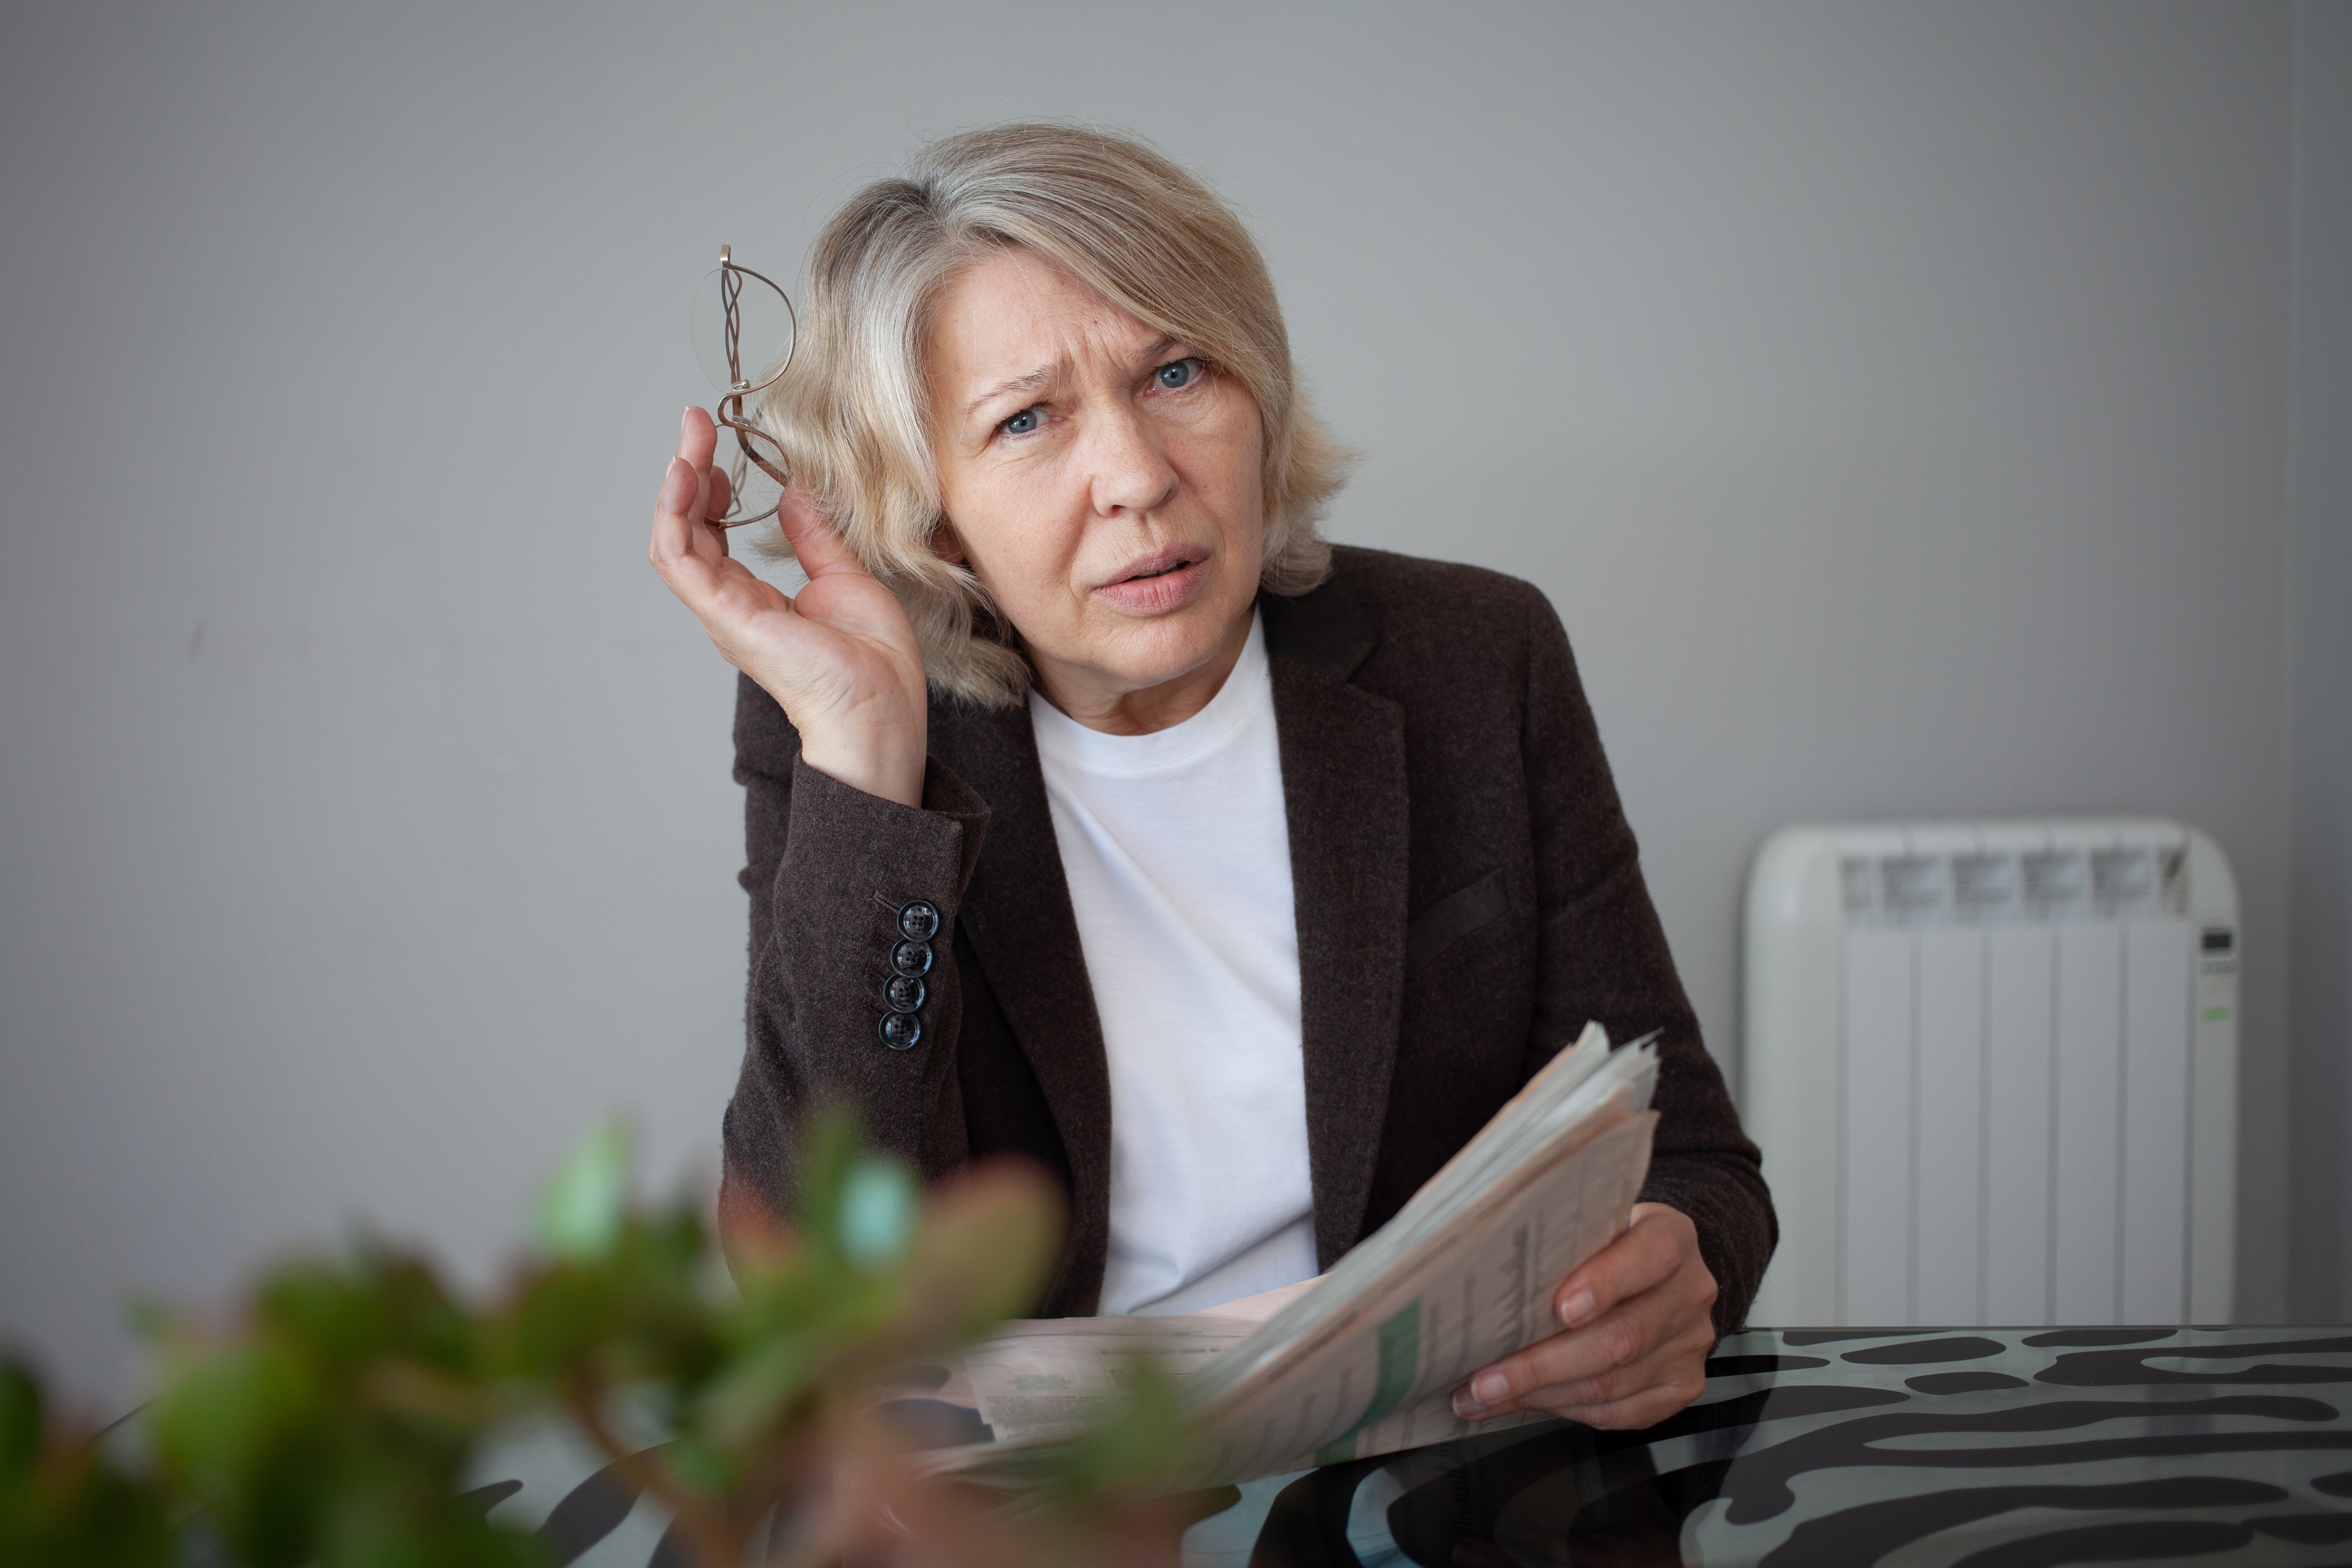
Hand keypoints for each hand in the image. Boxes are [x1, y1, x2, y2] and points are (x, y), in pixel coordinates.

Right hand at [648, 407, 928, 806]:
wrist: (881, 706)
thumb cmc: (871, 662)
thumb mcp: (844, 576)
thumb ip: (813, 535)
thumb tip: (793, 492)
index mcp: (753, 599)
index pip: (710, 534)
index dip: (709, 487)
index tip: (719, 445)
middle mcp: (728, 605)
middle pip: (686, 530)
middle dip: (687, 472)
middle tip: (695, 424)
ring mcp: (722, 612)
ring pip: (674, 540)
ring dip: (676, 485)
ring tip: (688, 440)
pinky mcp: (725, 615)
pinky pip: (679, 560)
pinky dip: (675, 516)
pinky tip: (685, 475)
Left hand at [1451, 1202, 1716, 1430]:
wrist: (1661, 1271)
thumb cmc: (1611, 1243)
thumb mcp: (1595, 1221)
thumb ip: (1562, 1241)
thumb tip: (1484, 1268)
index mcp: (1671, 1237)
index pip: (1650, 1256)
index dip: (1606, 1283)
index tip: (1560, 1307)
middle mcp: (1688, 1293)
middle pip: (1620, 1338)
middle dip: (1541, 1364)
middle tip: (1485, 1378)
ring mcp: (1688, 1346)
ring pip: (1610, 1385)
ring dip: (1538, 1395)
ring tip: (1482, 1395)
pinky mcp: (1679, 1388)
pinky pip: (1615, 1412)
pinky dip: (1560, 1410)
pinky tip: (1521, 1404)